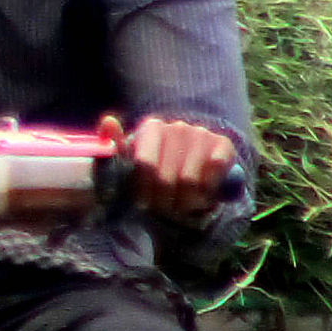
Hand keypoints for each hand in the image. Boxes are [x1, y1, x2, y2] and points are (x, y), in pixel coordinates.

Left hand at [109, 113, 236, 221]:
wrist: (195, 168)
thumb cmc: (159, 169)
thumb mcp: (134, 163)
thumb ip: (116, 146)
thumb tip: (108, 121)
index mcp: (152, 127)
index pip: (145, 165)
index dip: (144, 191)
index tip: (144, 205)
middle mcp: (176, 126)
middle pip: (166, 178)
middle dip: (165, 202)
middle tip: (166, 209)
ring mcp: (201, 133)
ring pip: (190, 181)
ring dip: (187, 201)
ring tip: (183, 204)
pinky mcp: (223, 144)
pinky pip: (215, 172)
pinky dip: (208, 190)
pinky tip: (203, 193)